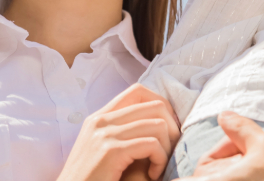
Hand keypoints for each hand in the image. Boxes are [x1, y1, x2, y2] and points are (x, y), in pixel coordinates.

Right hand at [57, 83, 180, 180]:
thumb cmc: (92, 179)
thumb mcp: (103, 149)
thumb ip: (123, 132)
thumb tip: (161, 120)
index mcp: (99, 117)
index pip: (138, 91)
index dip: (162, 106)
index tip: (168, 129)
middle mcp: (101, 121)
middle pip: (155, 106)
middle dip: (171, 128)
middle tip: (168, 150)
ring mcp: (105, 134)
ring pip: (158, 125)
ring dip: (167, 148)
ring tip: (158, 166)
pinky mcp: (111, 151)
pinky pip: (152, 145)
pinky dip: (160, 160)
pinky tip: (153, 174)